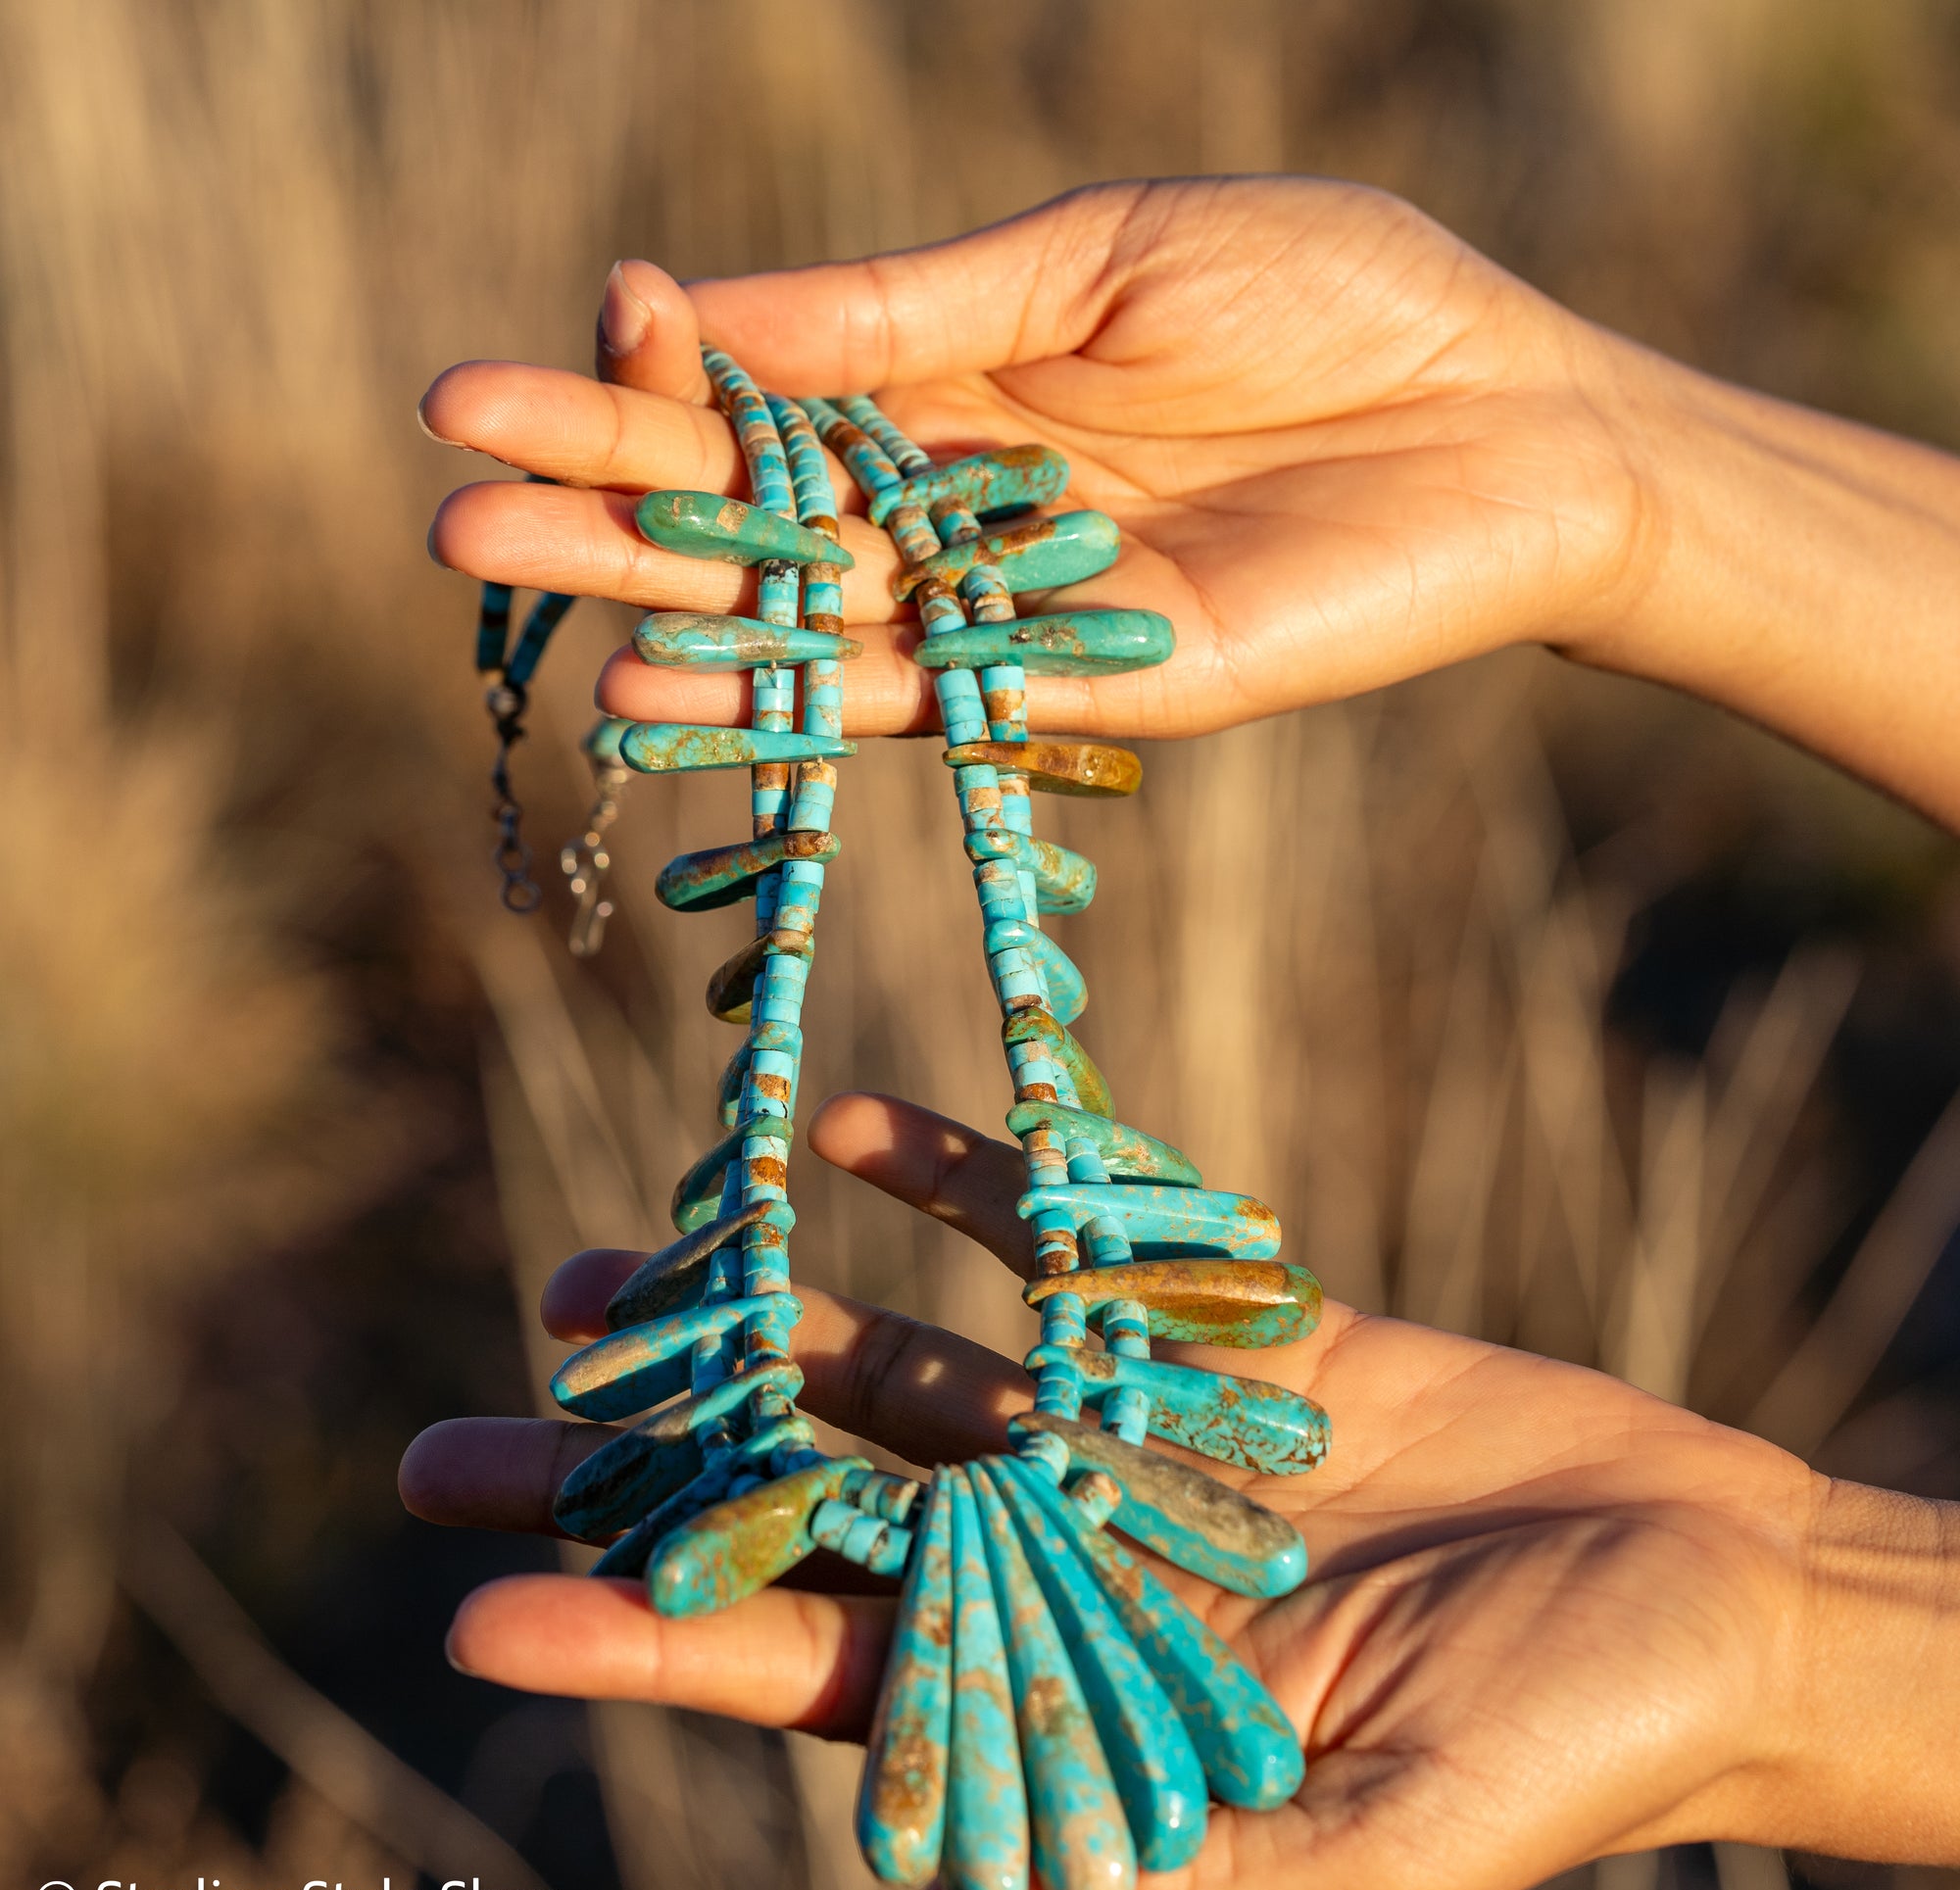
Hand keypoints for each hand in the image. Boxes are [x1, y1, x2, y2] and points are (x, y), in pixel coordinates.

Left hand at [399, 1090, 1906, 1889]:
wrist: (1707, 1590)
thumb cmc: (1567, 1749)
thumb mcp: (1371, 1849)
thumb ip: (1168, 1880)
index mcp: (1074, 1691)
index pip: (814, 1672)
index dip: (646, 1648)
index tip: (480, 1622)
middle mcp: (1062, 1556)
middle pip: (803, 1513)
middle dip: (634, 1490)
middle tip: (443, 1464)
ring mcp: (1123, 1434)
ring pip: (891, 1367)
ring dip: (748, 1322)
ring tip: (588, 1283)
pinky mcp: (1212, 1324)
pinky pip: (1054, 1235)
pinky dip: (955, 1177)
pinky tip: (844, 1126)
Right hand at [422, 176, 1959, 823]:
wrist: (1514, 418)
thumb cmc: (1330, 301)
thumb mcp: (1096, 255)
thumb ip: (911, 315)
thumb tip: (711, 316)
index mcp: (968, 385)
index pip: (769, 397)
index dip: (651, 386)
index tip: (531, 362)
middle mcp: (964, 509)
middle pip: (758, 518)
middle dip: (607, 504)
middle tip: (450, 503)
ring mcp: (1010, 608)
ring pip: (803, 619)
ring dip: (657, 609)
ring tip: (511, 591)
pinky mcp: (1076, 688)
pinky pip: (906, 699)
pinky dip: (782, 698)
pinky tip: (666, 686)